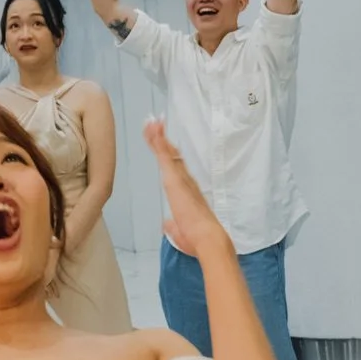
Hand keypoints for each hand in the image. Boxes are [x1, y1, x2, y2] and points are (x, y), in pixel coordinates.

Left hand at [144, 120, 231, 260]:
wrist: (208, 238)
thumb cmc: (198, 238)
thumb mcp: (180, 232)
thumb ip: (173, 227)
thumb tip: (168, 225)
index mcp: (188, 191)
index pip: (175, 168)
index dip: (168, 154)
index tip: (162, 141)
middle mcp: (186, 181)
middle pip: (172, 155)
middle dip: (162, 139)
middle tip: (155, 123)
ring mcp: (181, 178)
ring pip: (168, 151)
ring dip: (159, 136)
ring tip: (151, 121)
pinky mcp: (175, 179)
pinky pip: (165, 155)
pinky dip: (158, 142)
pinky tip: (153, 130)